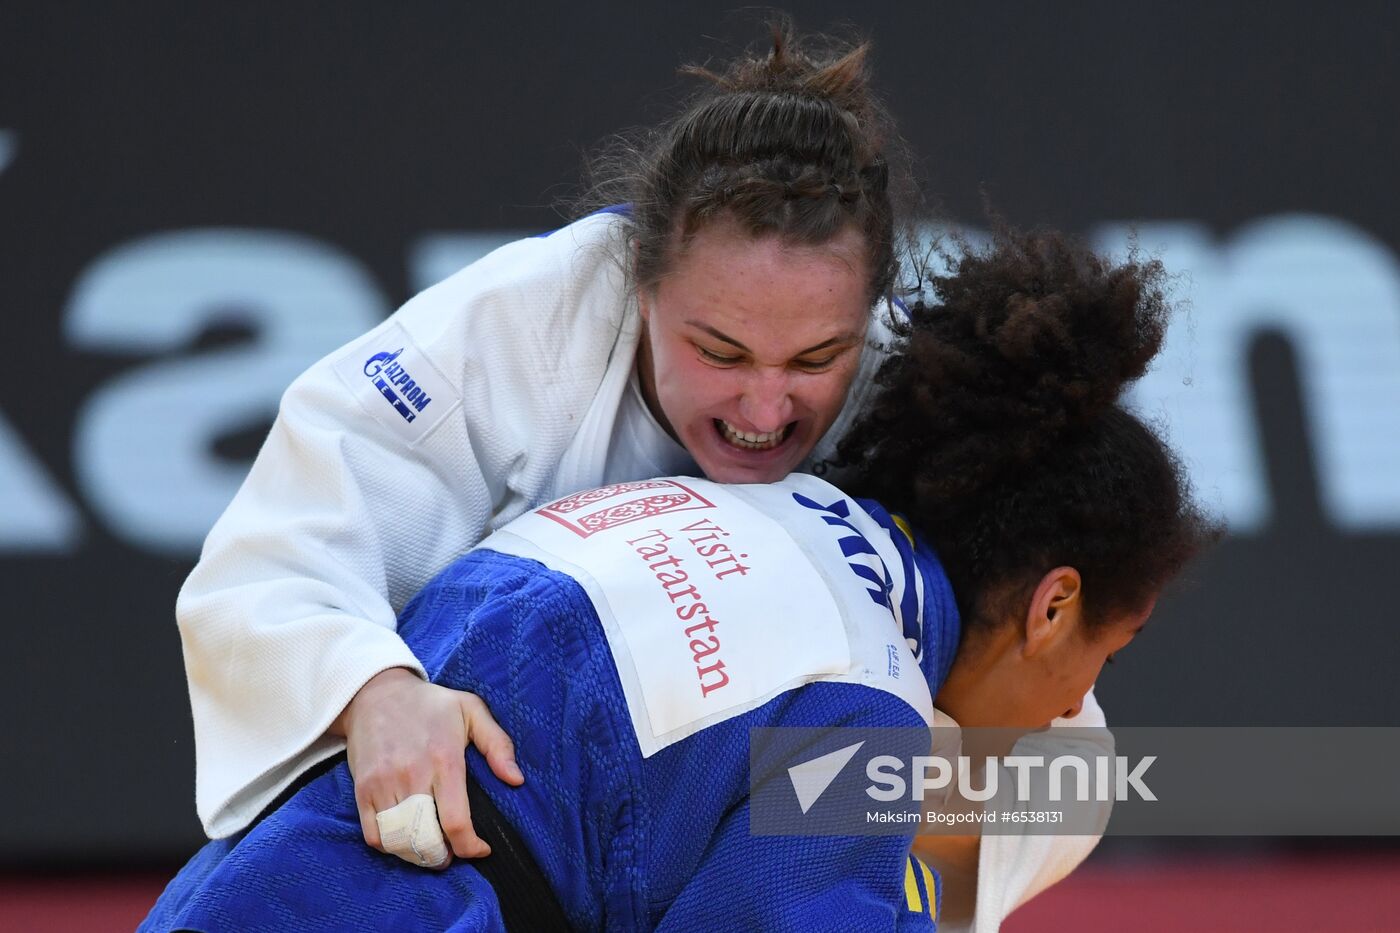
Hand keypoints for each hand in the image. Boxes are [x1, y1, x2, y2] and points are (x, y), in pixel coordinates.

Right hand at [331, 668, 523, 863]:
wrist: (375, 692)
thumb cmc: (430, 703)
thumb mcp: (471, 709)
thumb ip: (498, 744)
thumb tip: (516, 780)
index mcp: (444, 759)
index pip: (455, 821)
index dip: (469, 846)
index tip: (480, 850)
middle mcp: (412, 775)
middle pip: (426, 839)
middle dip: (443, 857)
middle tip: (452, 855)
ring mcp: (383, 784)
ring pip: (400, 841)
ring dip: (417, 855)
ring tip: (431, 853)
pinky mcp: (363, 790)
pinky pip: (373, 834)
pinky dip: (390, 846)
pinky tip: (404, 841)